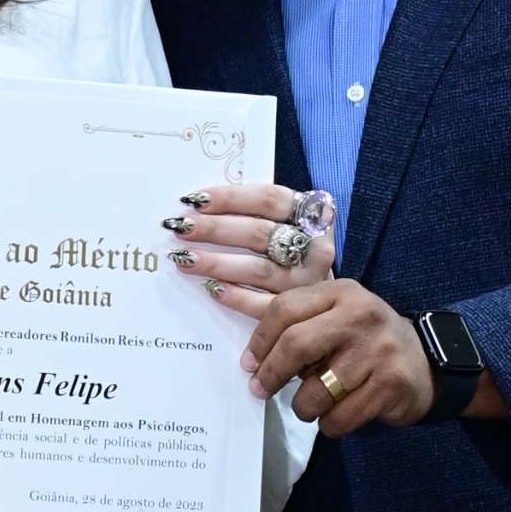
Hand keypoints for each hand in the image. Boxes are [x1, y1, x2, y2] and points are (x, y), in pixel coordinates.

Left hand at [167, 181, 337, 331]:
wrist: (328, 301)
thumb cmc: (294, 253)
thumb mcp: (288, 226)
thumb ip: (256, 214)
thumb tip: (199, 207)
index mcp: (314, 216)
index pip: (269, 199)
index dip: (230, 198)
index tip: (196, 200)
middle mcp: (315, 248)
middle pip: (259, 233)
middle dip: (216, 229)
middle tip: (183, 228)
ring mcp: (308, 282)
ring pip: (258, 270)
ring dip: (217, 263)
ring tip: (185, 259)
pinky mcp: (298, 314)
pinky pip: (262, 305)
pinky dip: (236, 296)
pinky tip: (212, 289)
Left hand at [247, 276, 438, 431]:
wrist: (426, 363)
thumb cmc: (367, 342)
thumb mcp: (338, 317)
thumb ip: (300, 325)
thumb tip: (252, 357)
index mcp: (342, 293)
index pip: (285, 309)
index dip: (259, 340)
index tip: (249, 364)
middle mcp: (361, 315)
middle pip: (296, 345)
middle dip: (271, 374)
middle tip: (261, 390)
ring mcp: (379, 350)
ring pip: (315, 391)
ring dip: (305, 407)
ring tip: (313, 404)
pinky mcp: (390, 384)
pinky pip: (339, 417)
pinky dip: (330, 424)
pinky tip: (338, 414)